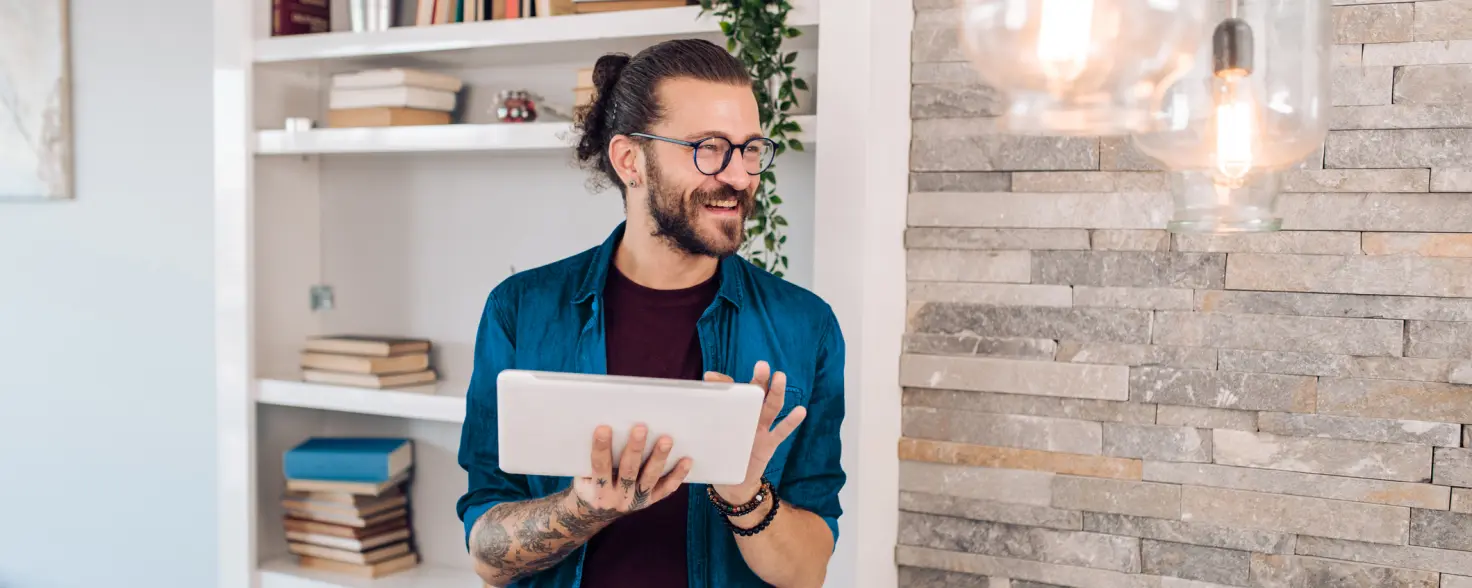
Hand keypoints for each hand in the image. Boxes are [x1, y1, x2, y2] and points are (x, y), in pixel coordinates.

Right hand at [566, 424, 692, 518]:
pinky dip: (678, 475)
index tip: (604, 427)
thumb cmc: (589, 484)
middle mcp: (617, 497)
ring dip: (658, 458)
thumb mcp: (582, 476)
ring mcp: (636, 500)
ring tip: (666, 440)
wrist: (596, 513)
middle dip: (635, 449)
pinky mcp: (651, 501)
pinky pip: (667, 488)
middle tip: (641, 428)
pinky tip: (687, 460)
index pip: (599, 466)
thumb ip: (589, 458)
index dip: (601, 448)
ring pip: (649, 478)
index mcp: (597, 490)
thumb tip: (596, 425)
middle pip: (628, 471)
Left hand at [705, 361, 805, 504]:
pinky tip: (800, 410)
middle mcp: (750, 416)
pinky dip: (791, 421)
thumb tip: (678, 409)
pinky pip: (782, 431)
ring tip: (780, 377)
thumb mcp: (709, 436)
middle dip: (759, 379)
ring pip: (771, 407)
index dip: (723, 384)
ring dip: (776, 392)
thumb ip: (701, 421)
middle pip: (756, 394)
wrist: (733, 484)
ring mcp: (761, 428)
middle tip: (762, 365)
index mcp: (734, 411)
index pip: (731, 392)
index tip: (710, 378)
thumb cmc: (720, 453)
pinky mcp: (770, 444)